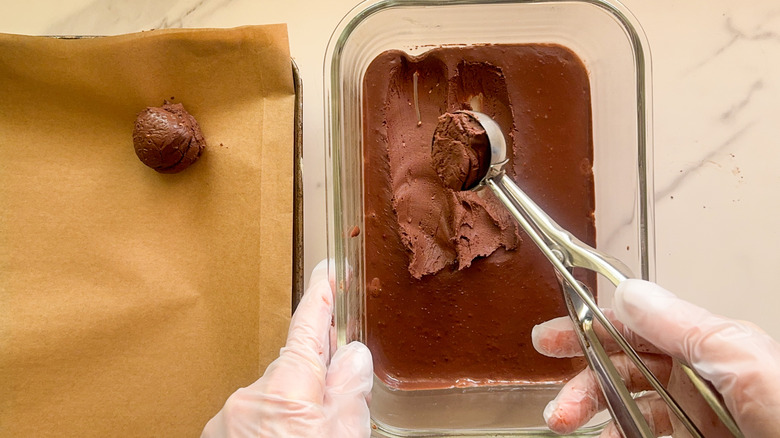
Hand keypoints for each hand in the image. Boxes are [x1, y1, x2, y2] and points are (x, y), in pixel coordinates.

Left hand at [202, 260, 372, 437]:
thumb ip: (351, 390)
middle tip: (339, 401)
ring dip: (296, 410)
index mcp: (286, 384)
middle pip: (296, 368)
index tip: (328, 270)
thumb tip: (353, 355)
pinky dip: (272, 426)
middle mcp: (250, 393)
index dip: (322, 294)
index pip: (309, 324)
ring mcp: (230, 416)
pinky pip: (254, 418)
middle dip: (319, 377)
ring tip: (313, 434)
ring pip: (276, 397)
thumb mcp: (344, 434)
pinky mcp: (218, 435)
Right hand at [532, 279, 779, 436]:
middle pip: (626, 366)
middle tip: (557, 404)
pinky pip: (644, 432)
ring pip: (631, 406)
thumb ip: (688, 328)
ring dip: (595, 412)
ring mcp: (698, 418)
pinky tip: (606, 436)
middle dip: (584, 378)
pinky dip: (618, 431)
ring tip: (570, 427)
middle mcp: (703, 380)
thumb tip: (632, 292)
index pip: (638, 322)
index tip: (551, 337)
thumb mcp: (745, 366)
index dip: (590, 324)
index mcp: (714, 348)